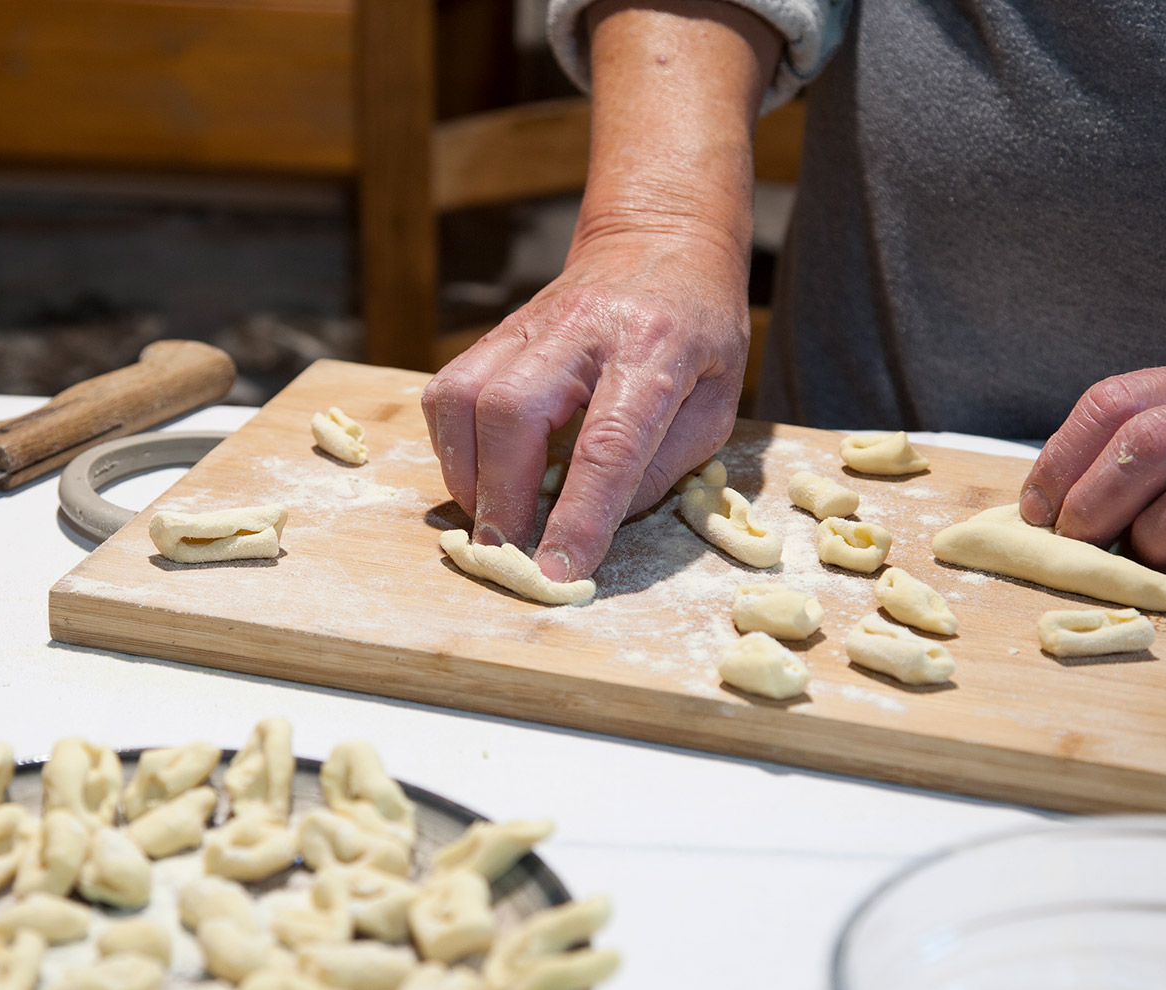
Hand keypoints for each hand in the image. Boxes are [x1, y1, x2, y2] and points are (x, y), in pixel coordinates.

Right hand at [422, 227, 747, 580]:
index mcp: (654, 349)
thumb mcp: (717, 404)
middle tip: (509, 550)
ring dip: (466, 473)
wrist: (660, 242)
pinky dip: (452, 445)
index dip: (581, 514)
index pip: (608, 443)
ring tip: (490, 516)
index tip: (559, 570)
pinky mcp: (497, 333)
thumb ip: (664, 467)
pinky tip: (479, 473)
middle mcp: (583, 329)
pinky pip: (448, 390)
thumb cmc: (699, 334)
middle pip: (511, 411)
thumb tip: (597, 523)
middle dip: (501, 495)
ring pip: (464, 396)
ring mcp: (530, 325)